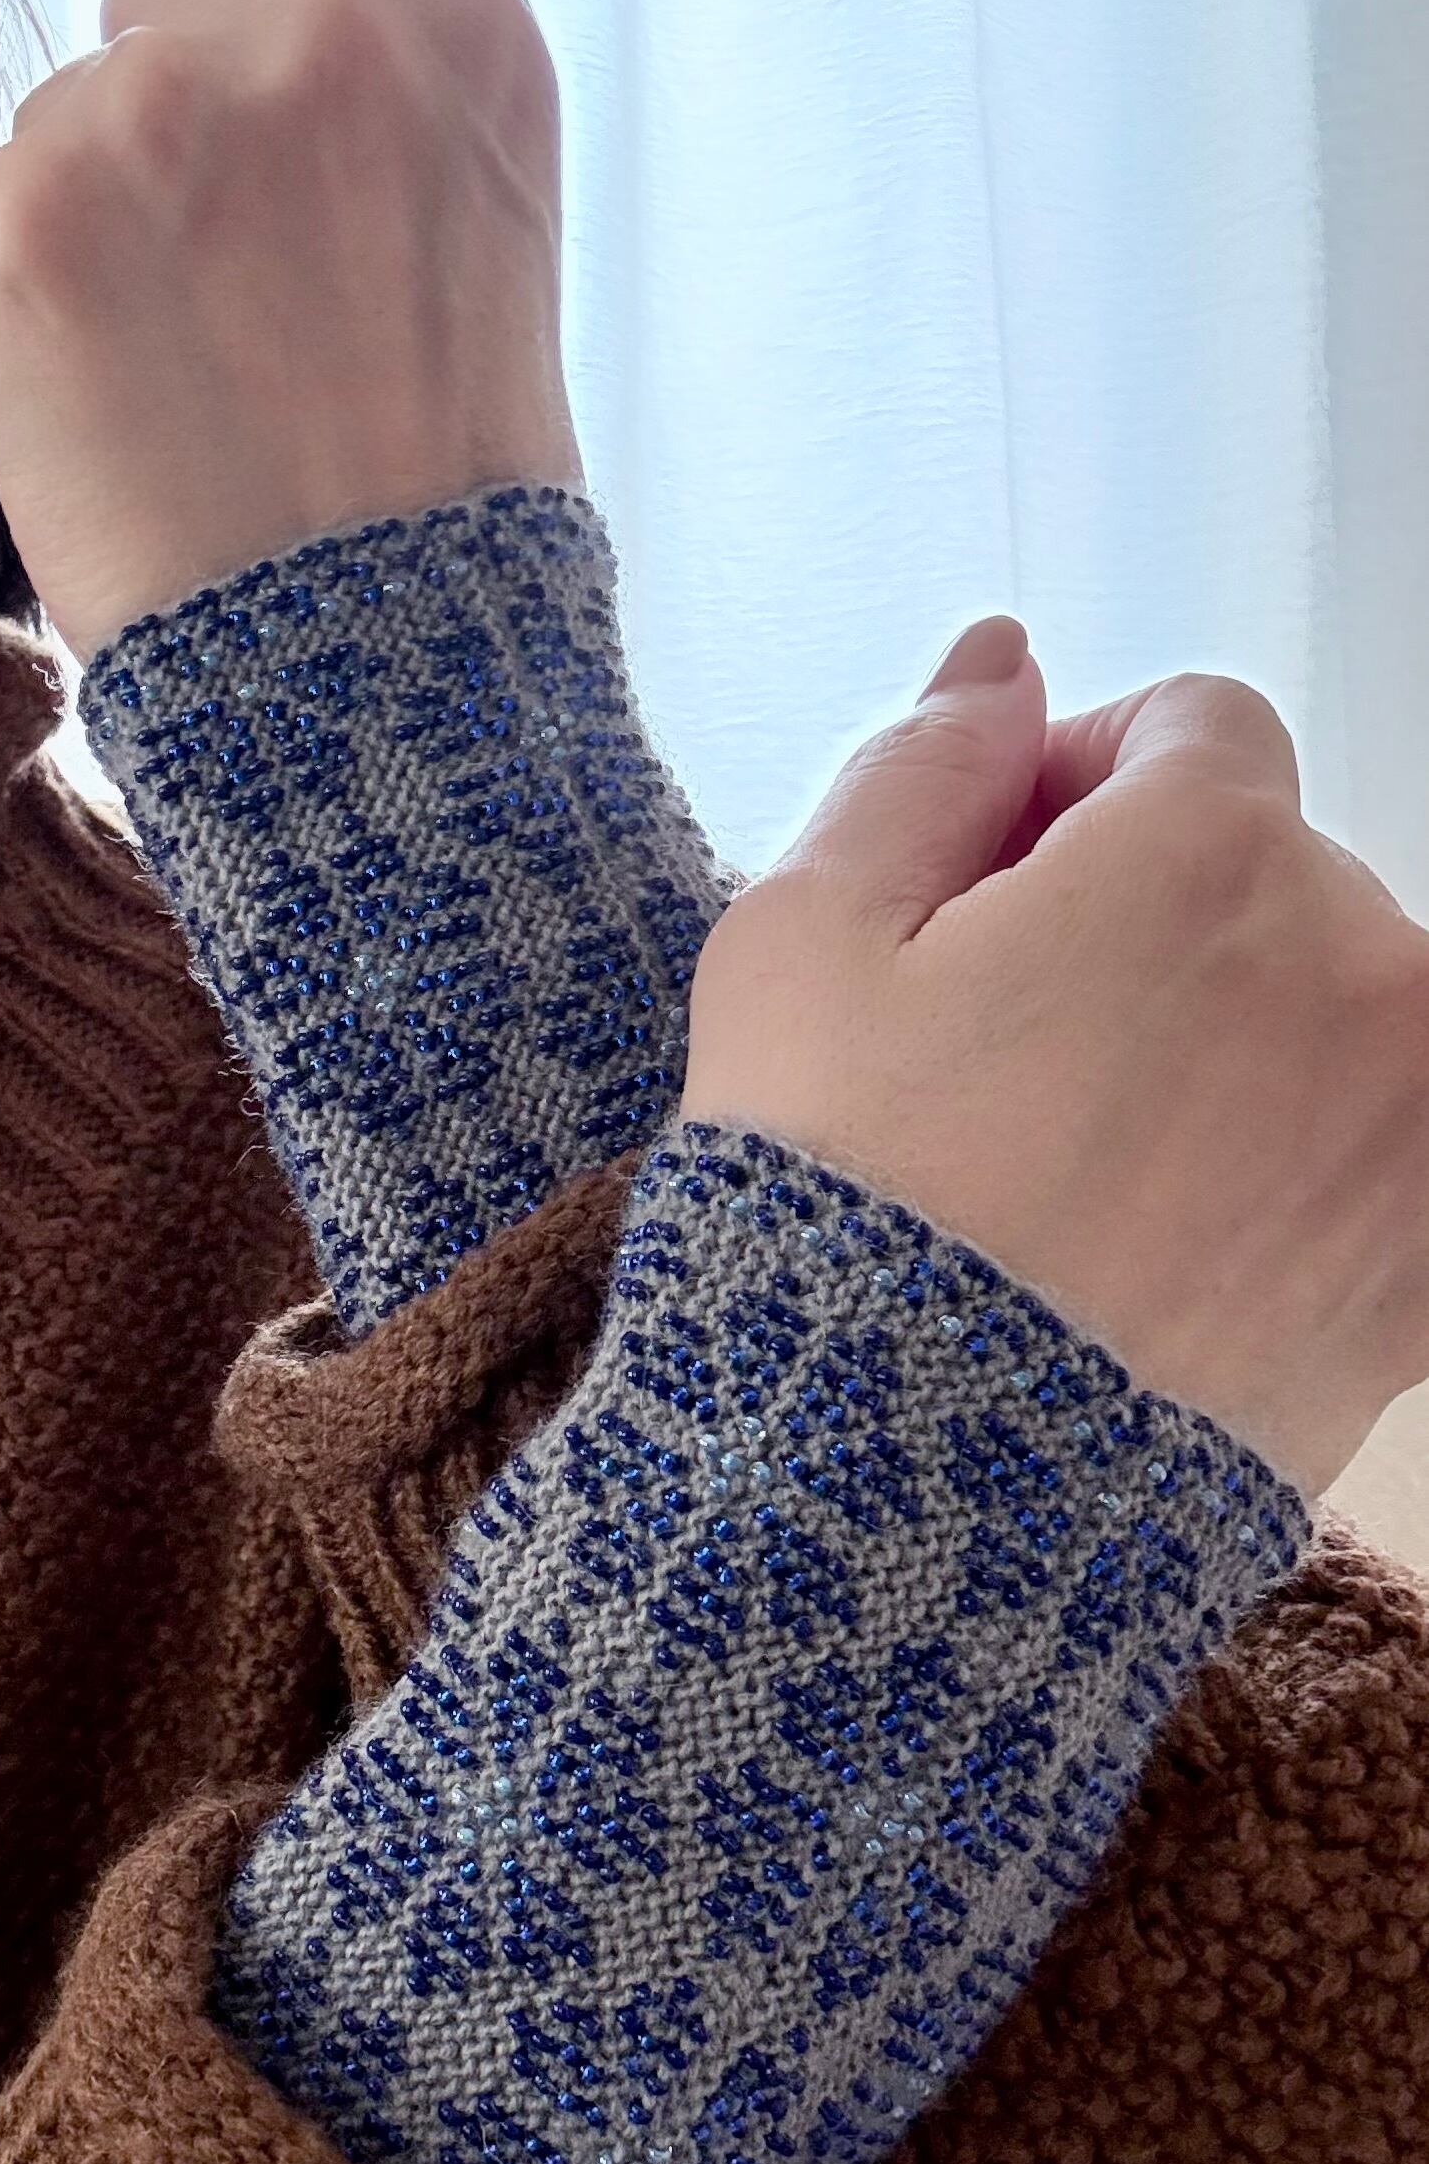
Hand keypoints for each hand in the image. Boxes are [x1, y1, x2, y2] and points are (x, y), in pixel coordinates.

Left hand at [0, 0, 583, 667]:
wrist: (374, 674)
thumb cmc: (438, 475)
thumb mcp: (488, 210)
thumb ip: (380, 45)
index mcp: (452, 23)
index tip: (255, 44)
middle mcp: (306, 34)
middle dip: (179, 115)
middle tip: (252, 299)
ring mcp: (151, 121)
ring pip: (70, 116)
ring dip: (103, 225)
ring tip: (198, 377)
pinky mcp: (22, 225)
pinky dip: (32, 311)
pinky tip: (121, 412)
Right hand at [679, 620, 1428, 1499]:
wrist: (898, 1505)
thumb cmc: (834, 1216)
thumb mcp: (797, 946)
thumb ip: (921, 765)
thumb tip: (1004, 658)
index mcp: (1211, 853)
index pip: (1194, 730)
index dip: (1081, 787)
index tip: (997, 884)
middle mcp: (1363, 966)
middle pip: (1279, 875)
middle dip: (1161, 922)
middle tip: (1010, 1057)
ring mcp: (1414, 1129)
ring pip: (1339, 1014)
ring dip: (1239, 1043)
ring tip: (1088, 1172)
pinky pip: (1382, 1158)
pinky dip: (1307, 1169)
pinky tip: (1184, 1242)